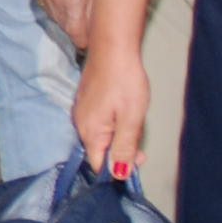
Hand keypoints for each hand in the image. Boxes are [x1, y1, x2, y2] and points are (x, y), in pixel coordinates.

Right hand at [34, 0, 97, 48]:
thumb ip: (96, 11)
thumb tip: (97, 31)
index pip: (76, 34)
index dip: (85, 40)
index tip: (91, 41)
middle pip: (65, 27)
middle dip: (76, 27)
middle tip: (88, 20)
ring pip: (56, 17)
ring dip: (66, 15)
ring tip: (77, 2)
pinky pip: (48, 4)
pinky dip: (57, 3)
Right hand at [73, 38, 147, 176]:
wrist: (113, 47)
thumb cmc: (124, 81)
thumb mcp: (131, 118)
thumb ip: (124, 147)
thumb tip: (118, 174)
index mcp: (90, 132)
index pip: (98, 165)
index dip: (118, 169)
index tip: (139, 158)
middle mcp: (80, 125)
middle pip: (98, 152)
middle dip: (120, 154)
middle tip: (141, 142)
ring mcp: (81, 112)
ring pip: (99, 138)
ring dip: (117, 139)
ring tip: (134, 123)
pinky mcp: (85, 103)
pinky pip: (98, 125)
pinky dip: (112, 126)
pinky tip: (124, 113)